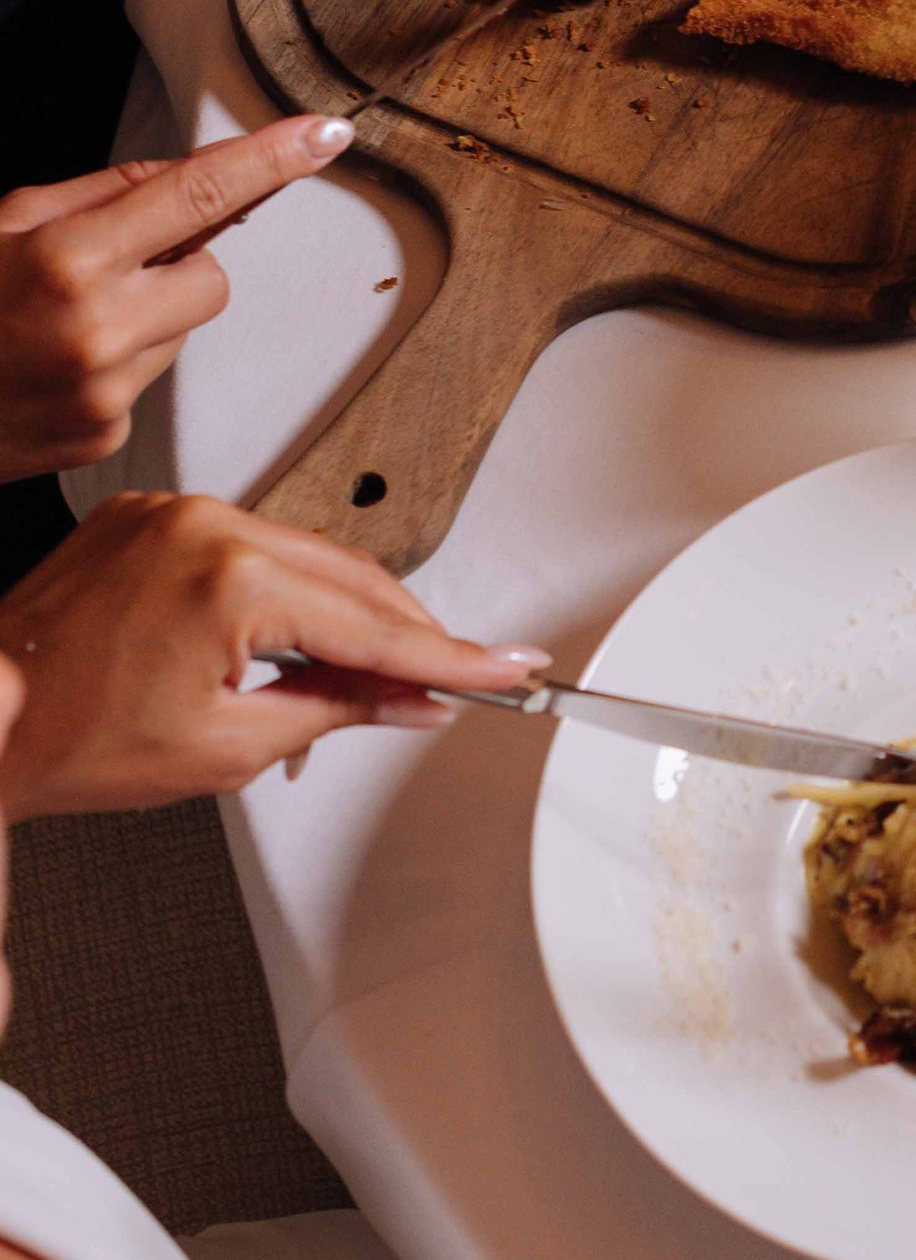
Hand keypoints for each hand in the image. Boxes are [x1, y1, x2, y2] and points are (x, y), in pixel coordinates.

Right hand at [0, 118, 354, 481]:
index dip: (270, 160)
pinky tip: (56, 366)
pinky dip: (118, 364)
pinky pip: (151, 377)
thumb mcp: (5, 221)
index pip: (197, 194)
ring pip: (185, 327)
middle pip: (211, 273)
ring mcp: (105, 393)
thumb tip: (183, 176)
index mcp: (67, 260)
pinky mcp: (106, 436)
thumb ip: (101, 194)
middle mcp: (96, 330)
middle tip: (97, 270)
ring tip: (61, 324)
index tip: (326, 134)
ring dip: (145, 315)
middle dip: (174, 262)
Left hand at [0, 495, 546, 819]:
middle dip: (406, 635)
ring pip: (305, 556)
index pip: (372, 625)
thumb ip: (337, 709)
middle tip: (454, 680)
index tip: (503, 668)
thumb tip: (405, 700)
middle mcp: (205, 524)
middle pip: (352, 577)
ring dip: (344, 613)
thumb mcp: (228, 747)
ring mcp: (175, 512)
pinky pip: (249, 543)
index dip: (450, 658)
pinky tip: (297, 634)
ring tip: (368, 677)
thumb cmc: (68, 736)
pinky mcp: (151, 516)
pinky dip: (284, 589)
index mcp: (230, 578)